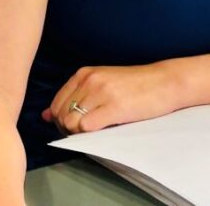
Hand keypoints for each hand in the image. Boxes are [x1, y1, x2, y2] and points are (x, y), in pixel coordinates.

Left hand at [42, 60, 191, 134]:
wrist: (165, 81)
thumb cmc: (134, 85)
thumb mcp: (101, 83)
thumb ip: (74, 96)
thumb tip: (45, 115)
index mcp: (83, 73)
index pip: (56, 104)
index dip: (60, 121)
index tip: (75, 127)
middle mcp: (89, 80)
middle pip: (61, 115)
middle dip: (68, 129)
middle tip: (85, 132)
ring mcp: (101, 93)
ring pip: (71, 123)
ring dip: (79, 133)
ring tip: (95, 132)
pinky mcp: (115, 107)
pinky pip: (86, 127)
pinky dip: (89, 135)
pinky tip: (102, 131)